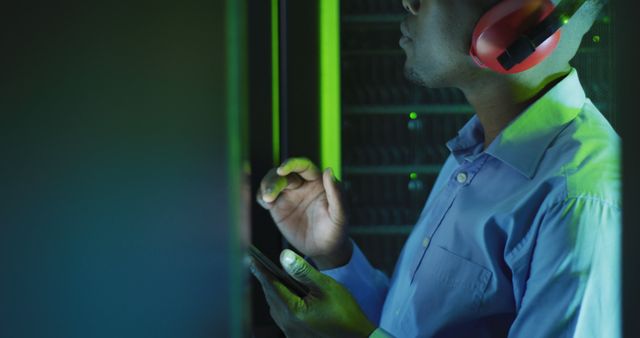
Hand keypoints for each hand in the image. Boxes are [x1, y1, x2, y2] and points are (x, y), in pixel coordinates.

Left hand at [249, 249, 375, 337]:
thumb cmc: (346, 313)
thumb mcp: (326, 287)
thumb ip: (303, 271)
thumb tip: (284, 257)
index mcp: (293, 311)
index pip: (271, 286)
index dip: (261, 271)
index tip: (252, 259)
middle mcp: (288, 324)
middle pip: (271, 297)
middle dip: (265, 281)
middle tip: (257, 265)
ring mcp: (292, 333)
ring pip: (275, 308)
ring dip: (272, 293)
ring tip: (269, 277)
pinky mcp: (297, 336)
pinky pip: (282, 317)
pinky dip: (280, 303)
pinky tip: (285, 296)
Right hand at [256, 157, 350, 269]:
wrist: (324, 250)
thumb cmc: (336, 231)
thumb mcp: (340, 215)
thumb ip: (336, 193)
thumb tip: (329, 170)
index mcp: (317, 182)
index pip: (303, 166)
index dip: (292, 164)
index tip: (282, 170)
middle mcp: (301, 185)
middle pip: (284, 174)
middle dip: (274, 180)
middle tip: (270, 195)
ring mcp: (289, 196)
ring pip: (272, 182)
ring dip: (266, 186)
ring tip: (267, 200)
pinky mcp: (278, 208)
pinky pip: (265, 197)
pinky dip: (261, 197)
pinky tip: (266, 204)